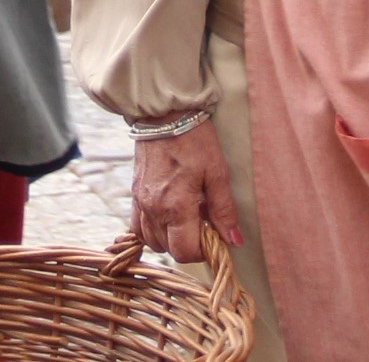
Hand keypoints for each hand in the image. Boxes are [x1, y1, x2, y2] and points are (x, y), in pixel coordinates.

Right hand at [130, 122, 241, 263]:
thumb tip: (234, 240)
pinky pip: (137, 227)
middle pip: (169, 250)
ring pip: (152, 242)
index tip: (213, 237)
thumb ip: (224, 210)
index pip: (185, 252)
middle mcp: (154, 209)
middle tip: (202, 225)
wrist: (164, 116)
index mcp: (177, 206)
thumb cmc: (195, 141)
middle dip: (188, 245)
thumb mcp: (217, 173)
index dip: (202, 252)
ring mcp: (141, 202)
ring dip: (169, 239)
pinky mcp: (134, 194)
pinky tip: (166, 218)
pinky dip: (152, 230)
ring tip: (185, 221)